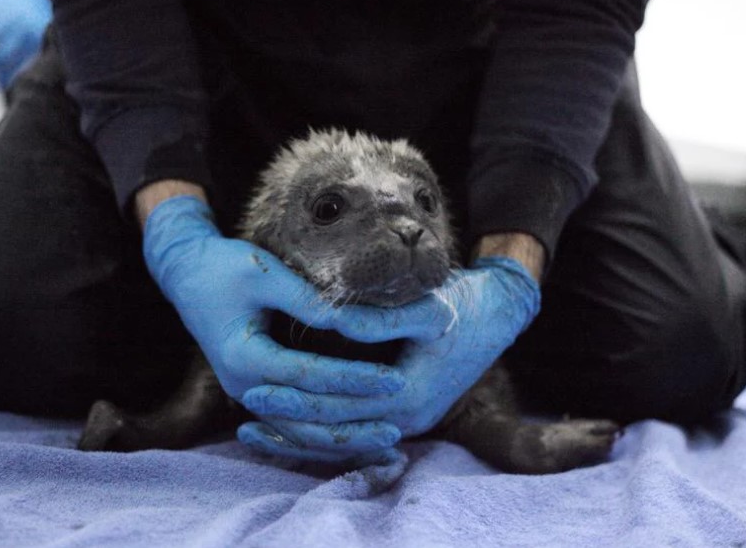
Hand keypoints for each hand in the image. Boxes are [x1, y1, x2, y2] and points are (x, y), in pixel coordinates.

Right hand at [143, 195, 411, 459]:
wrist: (187, 274)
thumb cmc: (226, 267)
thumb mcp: (264, 273)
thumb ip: (305, 300)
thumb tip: (349, 321)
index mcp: (244, 356)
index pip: (309, 376)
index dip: (355, 379)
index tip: (395, 380)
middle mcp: (243, 385)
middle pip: (304, 420)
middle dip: (353, 424)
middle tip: (398, 427)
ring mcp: (247, 393)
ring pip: (297, 432)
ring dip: (341, 440)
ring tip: (385, 441)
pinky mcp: (256, 392)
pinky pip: (291, 426)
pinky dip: (322, 436)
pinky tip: (356, 439)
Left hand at [238, 256, 540, 453]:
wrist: (499, 314)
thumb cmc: (463, 305)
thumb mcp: (426, 306)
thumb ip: (379, 319)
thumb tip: (333, 320)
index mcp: (410, 393)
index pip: (340, 408)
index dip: (296, 400)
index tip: (255, 387)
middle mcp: (408, 417)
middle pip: (337, 430)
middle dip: (289, 422)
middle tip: (245, 407)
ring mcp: (408, 420)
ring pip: (346, 439)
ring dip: (302, 435)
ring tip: (258, 425)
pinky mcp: (405, 413)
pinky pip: (358, 432)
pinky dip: (325, 431)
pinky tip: (295, 424)